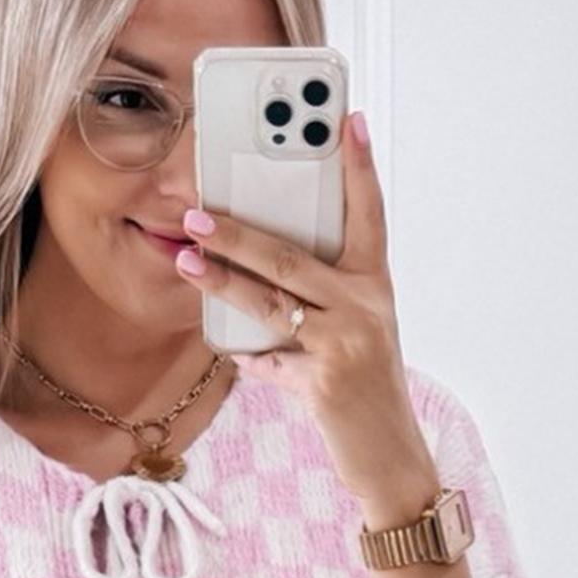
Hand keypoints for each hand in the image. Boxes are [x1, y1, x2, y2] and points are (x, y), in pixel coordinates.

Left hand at [173, 109, 433, 505]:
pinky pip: (269, 359)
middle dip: (239, 231)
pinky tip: (234, 353)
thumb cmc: (366, 391)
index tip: (348, 119)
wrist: (392, 459)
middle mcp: (367, 306)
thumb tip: (254, 279)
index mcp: (376, 286)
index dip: (359, 167)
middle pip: (293, 255)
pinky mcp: (326, 380)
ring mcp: (347, 342)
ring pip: (272, 299)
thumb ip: (317, 302)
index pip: (369, 214)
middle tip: (197, 210)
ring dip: (223, 278)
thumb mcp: (355, 335)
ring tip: (186, 258)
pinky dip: (250, 358)